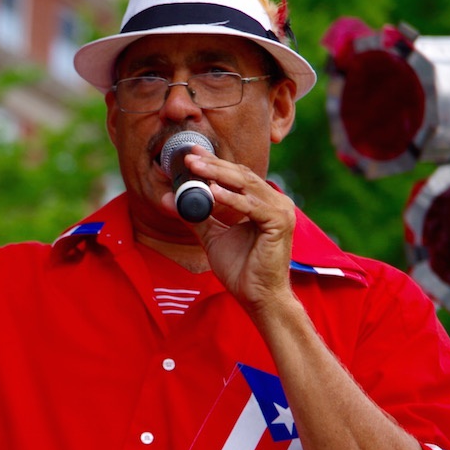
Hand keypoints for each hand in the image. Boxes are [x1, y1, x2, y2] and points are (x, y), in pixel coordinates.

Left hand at [173, 150, 296, 315]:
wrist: (257, 297)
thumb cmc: (240, 268)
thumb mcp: (212, 236)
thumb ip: (195, 215)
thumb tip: (169, 199)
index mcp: (262, 202)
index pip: (237, 175)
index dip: (215, 162)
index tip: (191, 152)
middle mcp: (275, 202)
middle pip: (241, 175)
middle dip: (213, 164)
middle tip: (189, 156)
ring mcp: (280, 211)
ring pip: (245, 185)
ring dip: (218, 174)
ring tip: (195, 167)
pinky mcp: (279, 223)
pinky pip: (251, 206)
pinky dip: (231, 198)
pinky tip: (212, 191)